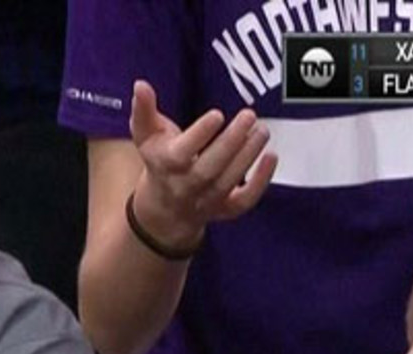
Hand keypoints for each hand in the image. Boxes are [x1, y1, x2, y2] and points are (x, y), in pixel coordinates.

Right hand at [128, 80, 277, 249]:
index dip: (200, 134)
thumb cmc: (160, 160)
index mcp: (165, 164)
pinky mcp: (226, 209)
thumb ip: (144, 110)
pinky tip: (271, 156)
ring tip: (262, 130)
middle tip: (249, 116)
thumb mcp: (146, 135)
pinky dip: (261, 182)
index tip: (217, 114)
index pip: (183, 153)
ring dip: (248, 155)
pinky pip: (246, 200)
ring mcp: (208, 200)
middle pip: (211, 167)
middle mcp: (186, 185)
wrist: (167, 206)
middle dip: (231, 142)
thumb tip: (141, 85)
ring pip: (230, 181)